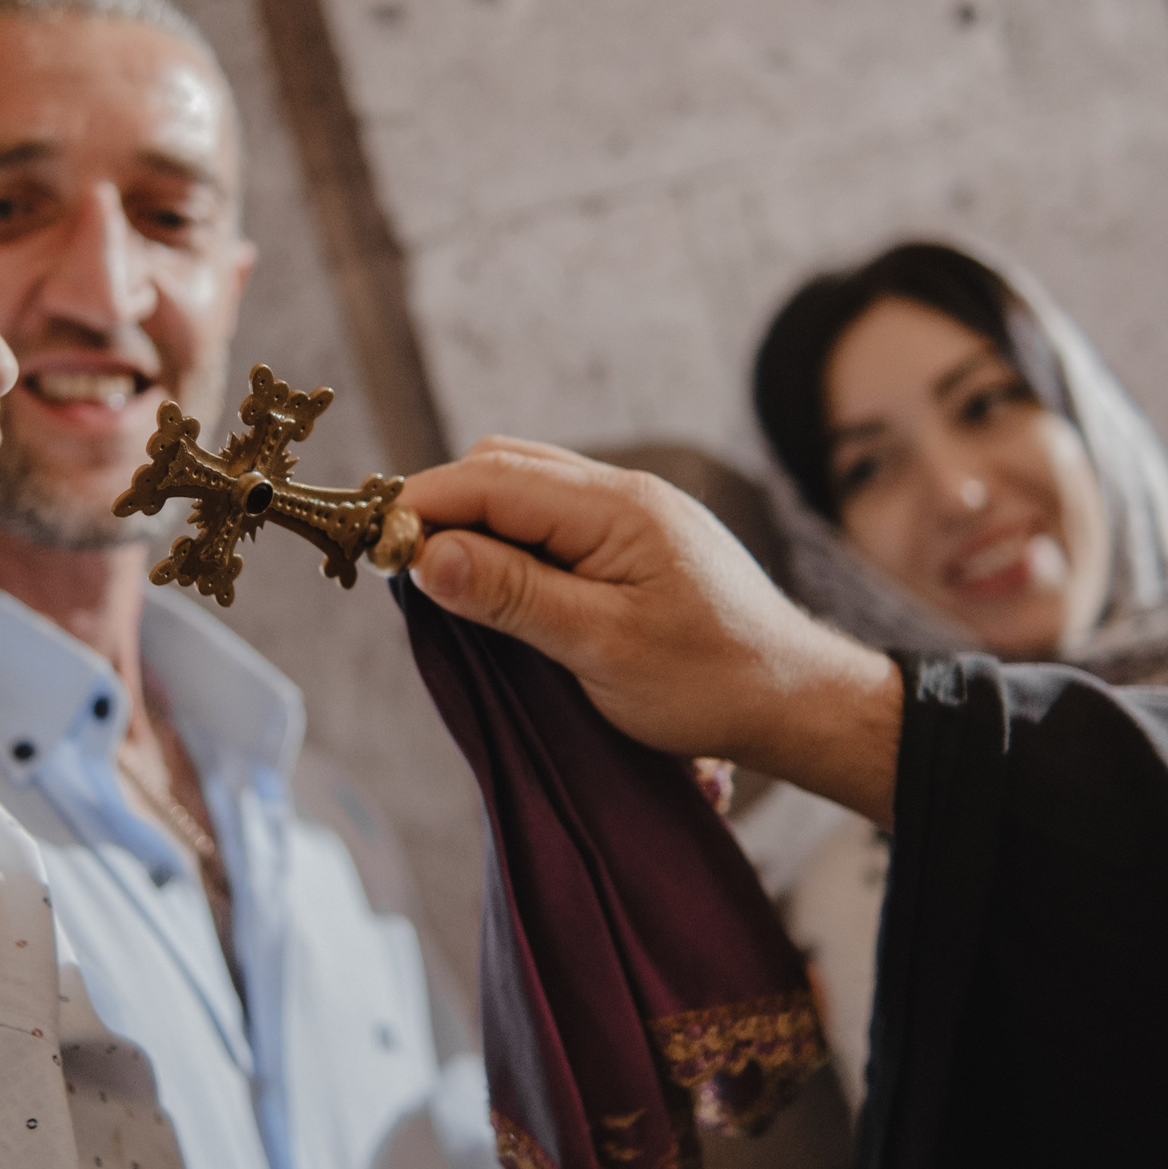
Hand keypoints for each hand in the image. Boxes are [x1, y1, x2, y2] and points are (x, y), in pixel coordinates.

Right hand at [400, 438, 902, 823]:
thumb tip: (427, 554)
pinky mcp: (634, 540)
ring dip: (473, 525)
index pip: (490, 479)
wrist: (797, 698)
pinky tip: (494, 588)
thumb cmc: (709, 681)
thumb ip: (512, 594)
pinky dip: (508, 541)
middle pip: (500, 469)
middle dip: (440, 509)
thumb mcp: (600, 646)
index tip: (370, 550)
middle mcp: (622, 491)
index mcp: (616, 506)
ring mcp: (630, 512)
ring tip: (439, 585)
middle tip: (398, 574)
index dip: (421, 507)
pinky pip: (551, 519)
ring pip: (523, 489)